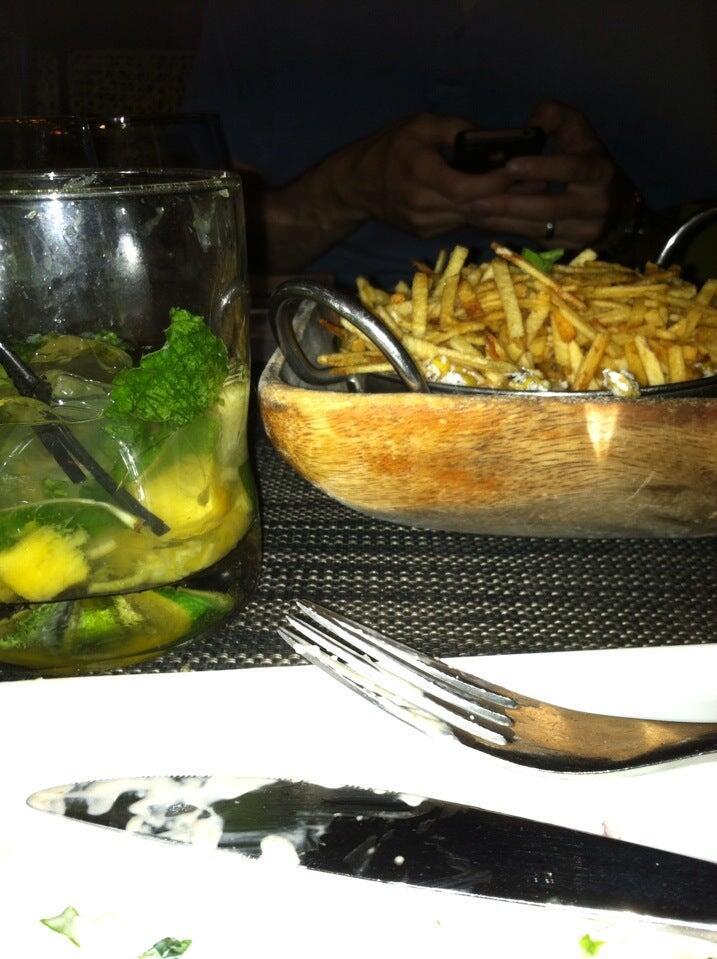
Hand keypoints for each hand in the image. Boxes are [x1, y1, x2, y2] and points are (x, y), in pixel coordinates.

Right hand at [343, 113, 517, 237]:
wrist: (357, 185)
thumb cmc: (390, 147)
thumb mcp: (419, 124)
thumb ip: (454, 128)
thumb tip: (489, 138)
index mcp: (419, 174)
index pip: (465, 188)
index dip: (494, 182)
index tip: (518, 169)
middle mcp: (422, 205)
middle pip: (474, 207)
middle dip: (508, 196)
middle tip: (541, 182)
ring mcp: (424, 224)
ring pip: (471, 218)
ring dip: (499, 206)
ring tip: (530, 191)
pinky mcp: (426, 234)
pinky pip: (461, 222)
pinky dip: (480, 212)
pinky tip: (500, 201)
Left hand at [467, 100, 623, 248]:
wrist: (617, 208)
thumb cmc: (589, 160)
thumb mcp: (580, 132)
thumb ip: (556, 117)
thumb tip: (529, 126)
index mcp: (600, 172)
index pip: (571, 169)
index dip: (541, 167)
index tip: (509, 165)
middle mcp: (595, 206)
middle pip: (548, 208)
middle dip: (510, 203)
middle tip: (476, 199)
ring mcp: (583, 232)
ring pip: (538, 228)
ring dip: (502, 220)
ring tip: (473, 211)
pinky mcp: (569, 248)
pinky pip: (533, 239)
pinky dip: (507, 230)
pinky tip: (485, 222)